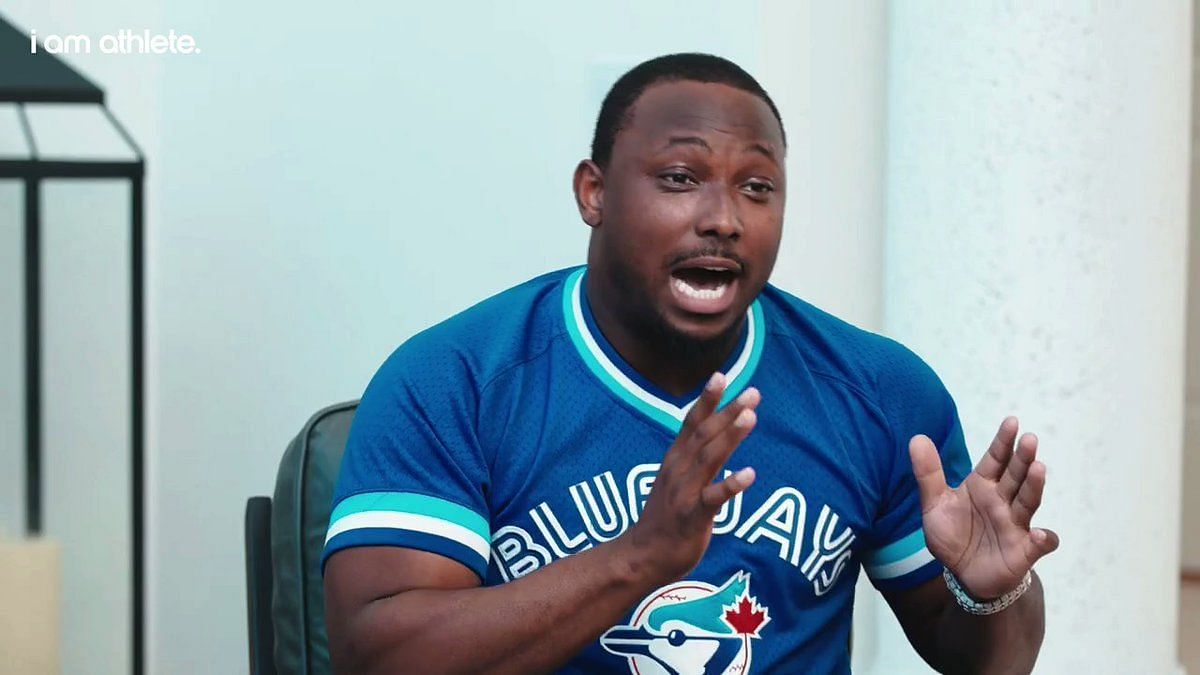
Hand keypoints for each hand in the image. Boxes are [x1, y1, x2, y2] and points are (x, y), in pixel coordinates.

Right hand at [618, 372, 760, 585]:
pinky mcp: (693, 516)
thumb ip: (693, 455)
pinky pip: (714, 498)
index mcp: (675, 459)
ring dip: (730, 436)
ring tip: (750, 417)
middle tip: (753, 393)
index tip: (722, 375)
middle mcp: (678, 470)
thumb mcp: (676, 478)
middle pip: (705, 435)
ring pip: (709, 459)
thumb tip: (712, 432)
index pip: (691, 422)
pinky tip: (750, 474)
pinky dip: (731, 485)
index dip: (707, 399)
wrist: (644, 555)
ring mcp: (684, 492)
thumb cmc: (667, 516)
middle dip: (729, 412)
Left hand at [910, 416, 1059, 599]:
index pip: (995, 459)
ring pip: (1028, 502)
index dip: (1003, 442)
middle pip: (1015, 476)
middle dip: (1023, 458)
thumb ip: (928, 474)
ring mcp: (1016, 525)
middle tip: (1029, 439)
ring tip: (1038, 468)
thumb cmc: (954, 535)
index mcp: (983, 486)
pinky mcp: (1024, 551)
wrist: (963, 573)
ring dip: (1034, 486)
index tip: (1012, 421)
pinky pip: (1040, 544)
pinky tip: (1041, 535)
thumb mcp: (935, 504)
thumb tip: (916, 438)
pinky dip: (1045, 539)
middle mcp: (1003, 501)